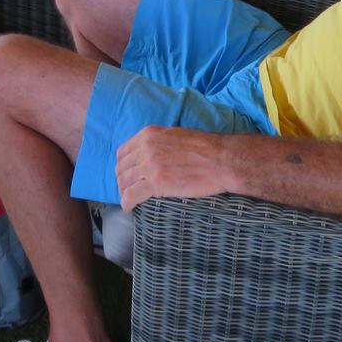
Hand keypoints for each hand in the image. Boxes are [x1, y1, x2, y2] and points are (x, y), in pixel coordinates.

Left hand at [116, 125, 231, 212]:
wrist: (220, 160)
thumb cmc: (204, 149)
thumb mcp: (174, 135)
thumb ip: (156, 143)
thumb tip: (148, 155)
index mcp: (149, 134)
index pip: (123, 152)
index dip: (123, 166)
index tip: (127, 175)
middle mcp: (145, 147)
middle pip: (121, 168)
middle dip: (122, 181)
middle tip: (128, 190)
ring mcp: (149, 165)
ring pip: (124, 181)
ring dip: (124, 192)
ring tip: (129, 200)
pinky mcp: (156, 182)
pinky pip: (132, 194)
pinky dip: (127, 202)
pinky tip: (130, 207)